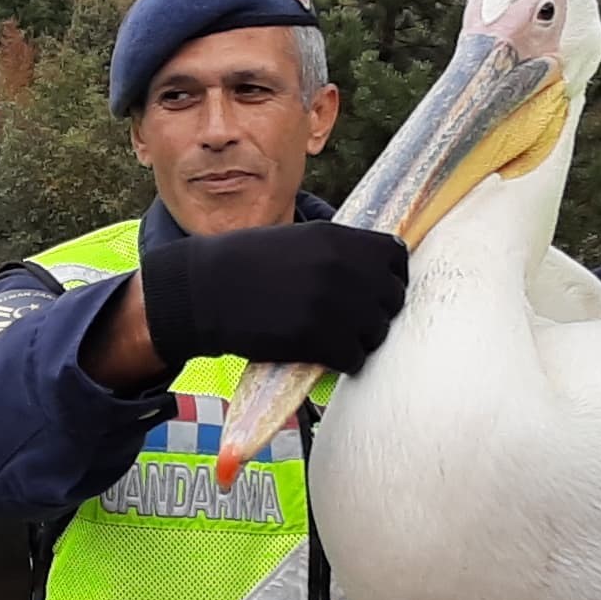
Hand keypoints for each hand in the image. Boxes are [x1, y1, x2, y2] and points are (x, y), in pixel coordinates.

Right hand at [136, 223, 408, 372]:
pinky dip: (343, 361)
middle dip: (377, 312)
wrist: (204, 290)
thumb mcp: (298, 241)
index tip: (374, 290)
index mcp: (338, 238)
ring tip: (335, 338)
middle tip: (352, 321)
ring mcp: (332, 303)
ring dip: (361, 339)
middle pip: (392, 298)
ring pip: (377, 332)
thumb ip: (339, 253)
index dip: (390, 276)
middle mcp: (342, 267)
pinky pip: (354, 358)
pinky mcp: (317, 338)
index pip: (396, 256)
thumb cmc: (246, 265)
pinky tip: (324, 354)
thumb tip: (376, 274)